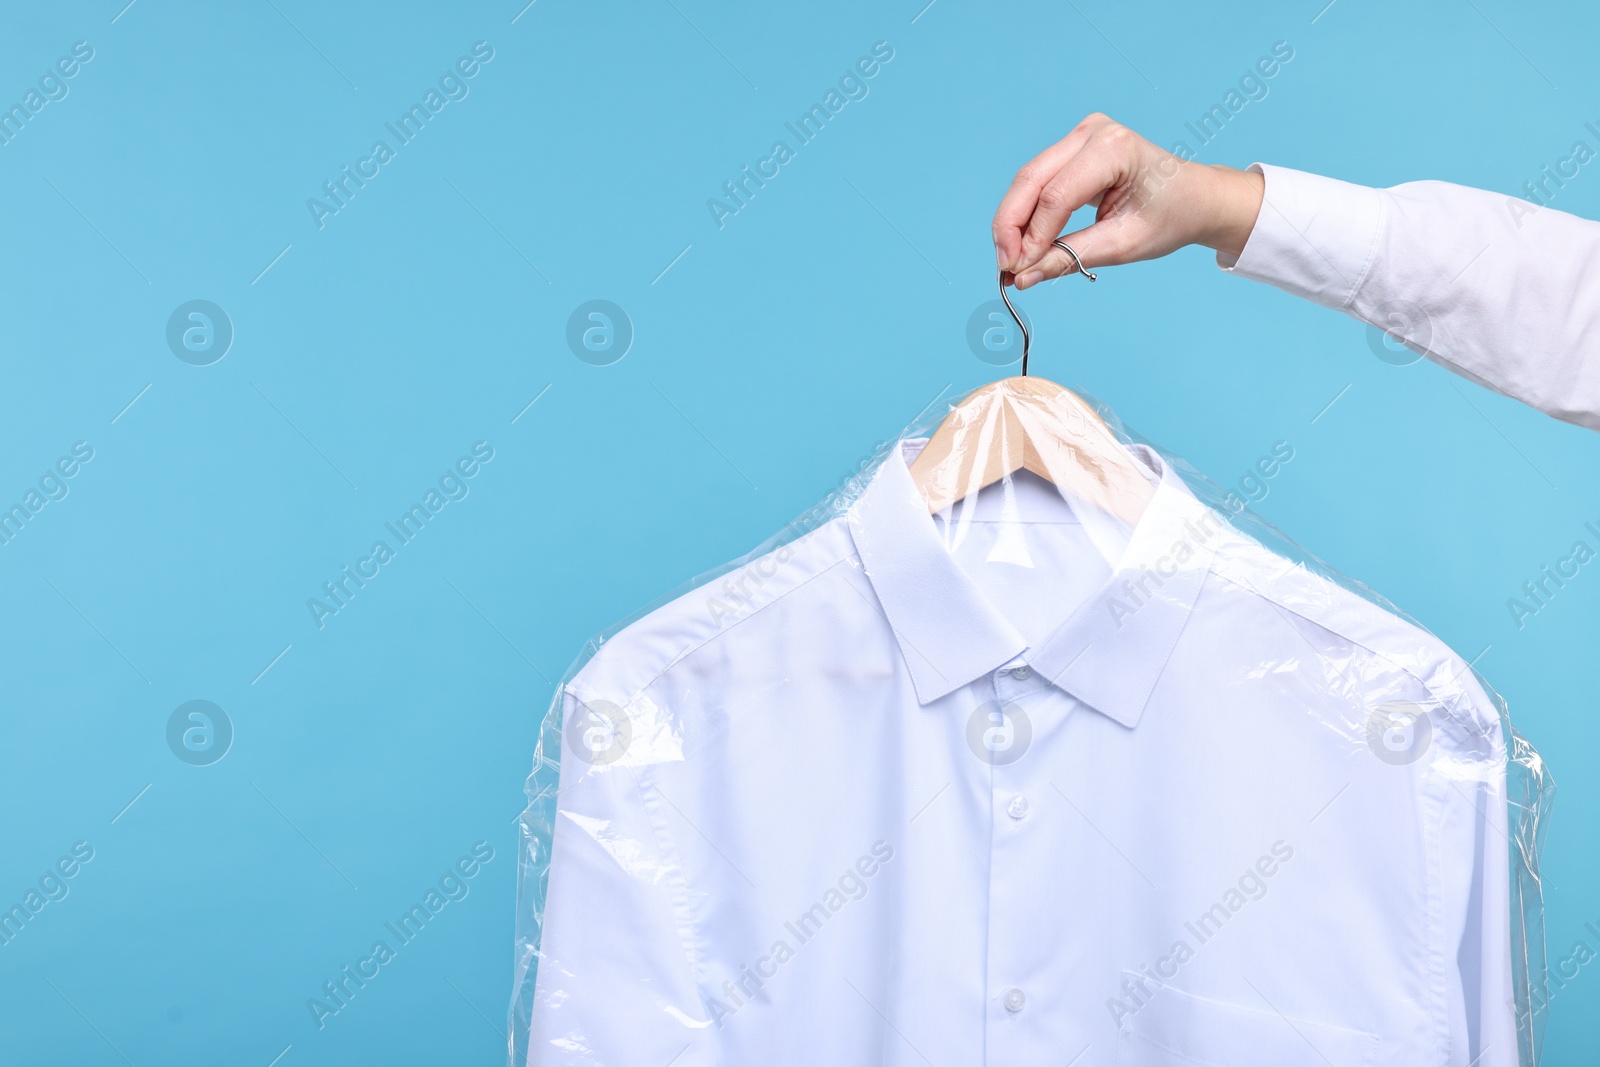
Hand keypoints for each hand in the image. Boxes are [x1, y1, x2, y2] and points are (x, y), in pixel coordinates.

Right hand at [992, 113, 1264, 288]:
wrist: (1195, 197)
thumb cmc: (1170, 216)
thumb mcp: (1123, 244)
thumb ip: (1070, 257)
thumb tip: (1023, 277)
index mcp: (1114, 148)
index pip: (1056, 197)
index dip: (1031, 238)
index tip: (1017, 273)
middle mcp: (1092, 132)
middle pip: (1031, 181)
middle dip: (1010, 228)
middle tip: (1004, 268)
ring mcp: (1079, 135)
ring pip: (1028, 182)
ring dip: (1013, 223)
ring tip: (1011, 261)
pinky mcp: (1071, 148)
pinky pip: (1037, 183)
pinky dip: (1026, 215)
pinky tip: (1022, 244)